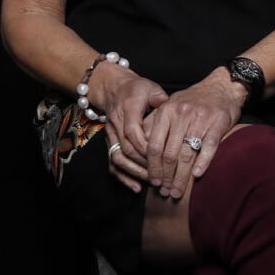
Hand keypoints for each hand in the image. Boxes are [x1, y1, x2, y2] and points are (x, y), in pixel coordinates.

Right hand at [90, 64, 168, 188]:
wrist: (114, 88)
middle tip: (161, 174)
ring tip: (151, 181)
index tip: (162, 157)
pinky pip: (112, 162)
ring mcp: (110, 134)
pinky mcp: (109, 142)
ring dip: (134, 172)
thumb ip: (157, 96)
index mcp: (127, 109)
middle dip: (143, 164)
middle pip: (126, 148)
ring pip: (117, 157)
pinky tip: (136, 187)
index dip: (146, 147)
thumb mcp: (149, 87)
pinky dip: (123, 176)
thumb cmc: (137, 89)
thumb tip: (165, 101)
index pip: (133, 132)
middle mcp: (116, 123)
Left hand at [144, 68, 245, 198]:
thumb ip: (154, 123)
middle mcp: (182, 114)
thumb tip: (141, 146)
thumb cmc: (193, 100)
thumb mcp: (170, 106)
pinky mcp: (219, 122)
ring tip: (178, 191)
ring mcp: (201, 118)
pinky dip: (203, 163)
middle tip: (165, 192)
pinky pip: (209, 146)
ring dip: (182, 177)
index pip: (154, 145)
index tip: (153, 182)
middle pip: (170, 153)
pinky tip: (197, 176)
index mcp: (167, 111)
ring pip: (187, 154)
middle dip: (166, 177)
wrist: (221, 86)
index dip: (152, 167)